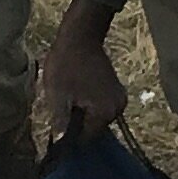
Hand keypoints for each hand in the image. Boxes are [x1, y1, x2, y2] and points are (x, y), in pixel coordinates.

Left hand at [40, 19, 128, 140]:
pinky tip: (77, 97)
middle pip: (94, 129)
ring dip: (83, 116)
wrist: (80, 37)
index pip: (87, 139)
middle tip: (61, 112)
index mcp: (105, 112)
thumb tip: (61, 141)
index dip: (71, 138)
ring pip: (97, 119)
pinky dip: (89, 107)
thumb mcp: (57, 95)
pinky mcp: (117, 91)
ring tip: (68, 102)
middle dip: (77, 125)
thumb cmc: (66, 64)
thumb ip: (60, 121)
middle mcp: (118, 109)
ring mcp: (119, 99)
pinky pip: (101, 108)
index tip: (58, 131)